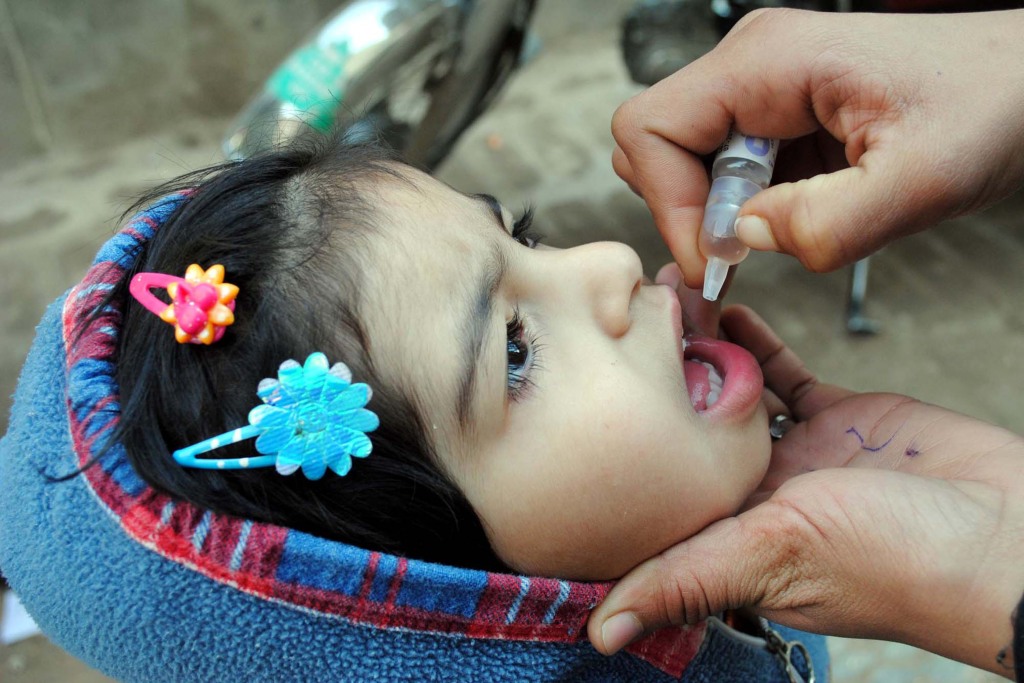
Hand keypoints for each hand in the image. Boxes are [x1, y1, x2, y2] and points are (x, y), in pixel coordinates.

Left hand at [587, 306, 1023, 676]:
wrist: (1007, 532)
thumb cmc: (899, 565)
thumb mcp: (775, 560)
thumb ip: (687, 581)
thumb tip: (600, 636)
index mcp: (731, 540)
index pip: (657, 495)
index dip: (620, 452)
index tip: (582, 401)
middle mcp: (756, 497)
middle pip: (685, 433)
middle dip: (651, 383)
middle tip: (616, 325)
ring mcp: (797, 454)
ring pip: (729, 394)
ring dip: (698, 352)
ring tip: (659, 303)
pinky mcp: (837, 418)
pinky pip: (783, 374)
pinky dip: (754, 342)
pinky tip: (721, 308)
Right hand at [612, 9, 1023, 287]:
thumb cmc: (991, 105)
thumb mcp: (923, 180)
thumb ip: (825, 223)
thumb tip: (741, 240)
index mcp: (766, 61)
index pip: (649, 129)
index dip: (666, 203)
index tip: (717, 257)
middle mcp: (750, 65)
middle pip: (653, 146)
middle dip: (684, 210)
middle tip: (747, 247)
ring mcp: (759, 88)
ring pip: (682, 160)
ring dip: (713, 211)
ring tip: (781, 226)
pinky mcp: (774, 114)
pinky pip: (721, 167)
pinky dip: (740, 208)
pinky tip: (793, 215)